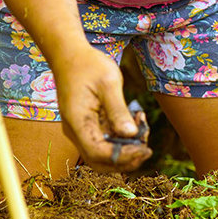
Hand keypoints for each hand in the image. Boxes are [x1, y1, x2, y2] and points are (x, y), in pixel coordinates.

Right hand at [53, 45, 151, 171]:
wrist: (70, 55)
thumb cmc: (89, 65)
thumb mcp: (108, 83)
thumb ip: (118, 110)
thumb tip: (131, 135)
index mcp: (78, 121)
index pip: (98, 153)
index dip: (123, 156)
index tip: (144, 148)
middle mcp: (76, 131)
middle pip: (100, 162)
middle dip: (126, 161)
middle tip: (147, 148)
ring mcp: (81, 131)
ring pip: (104, 155)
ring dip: (126, 150)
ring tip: (142, 126)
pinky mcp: (88, 127)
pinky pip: (106, 143)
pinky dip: (122, 139)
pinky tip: (135, 120)